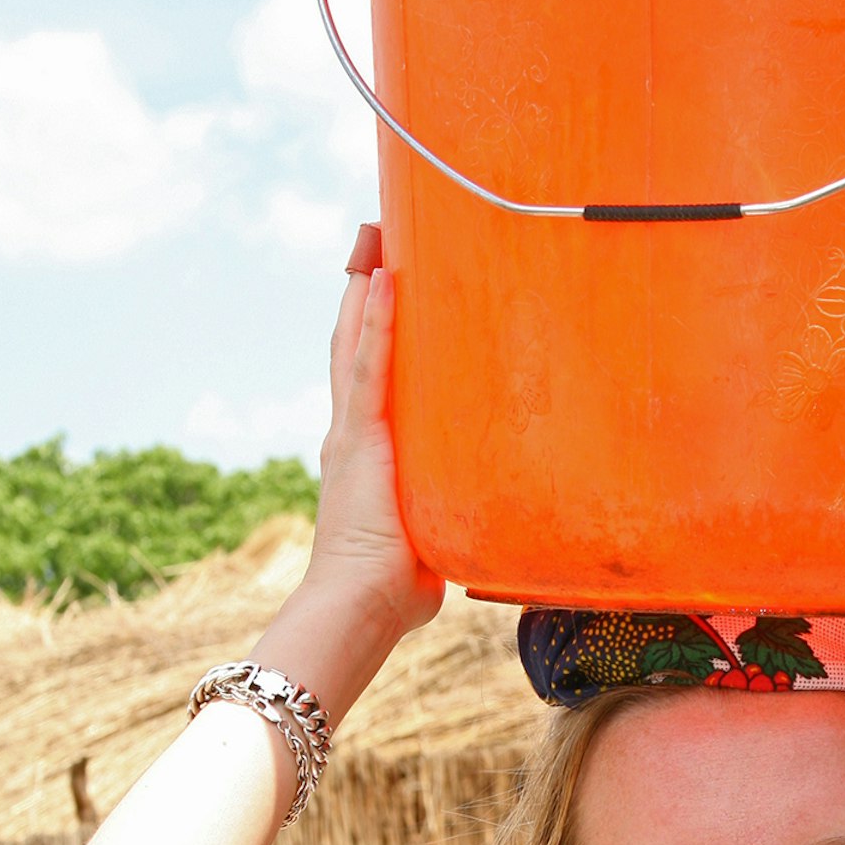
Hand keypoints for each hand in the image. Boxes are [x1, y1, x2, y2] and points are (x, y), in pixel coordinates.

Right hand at [307, 226, 445, 639]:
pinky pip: (367, 367)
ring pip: (355, 343)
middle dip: (365, 291)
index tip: (385, 286)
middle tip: (377, 239)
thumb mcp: (431, 538)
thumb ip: (452, 520)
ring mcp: (351, 433)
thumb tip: (492, 529)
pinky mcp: (359, 439)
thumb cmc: (395, 590)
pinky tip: (382, 280)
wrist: (359, 608)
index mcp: (366, 455)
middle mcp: (351, 435)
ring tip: (376, 236)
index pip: (368, 380)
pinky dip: (374, 322)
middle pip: (353, 345)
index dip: (373, 332)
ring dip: (367, 287)